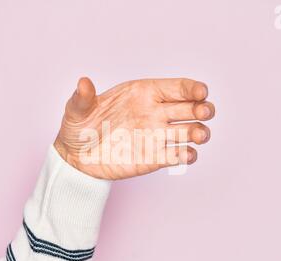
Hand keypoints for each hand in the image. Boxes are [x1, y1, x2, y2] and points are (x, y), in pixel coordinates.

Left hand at [54, 77, 214, 179]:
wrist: (76, 158)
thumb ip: (82, 97)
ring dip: (199, 132)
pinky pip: (177, 156)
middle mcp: (155, 112)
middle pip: (190, 108)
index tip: (201, 92)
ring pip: (189, 131)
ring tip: (199, 135)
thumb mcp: (76, 110)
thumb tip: (83, 82)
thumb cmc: (78, 128)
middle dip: (202, 108)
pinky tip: (187, 154)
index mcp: (143, 93)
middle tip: (204, 112)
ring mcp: (157, 136)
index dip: (192, 88)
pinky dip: (187, 155)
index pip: (175, 87)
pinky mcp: (154, 158)